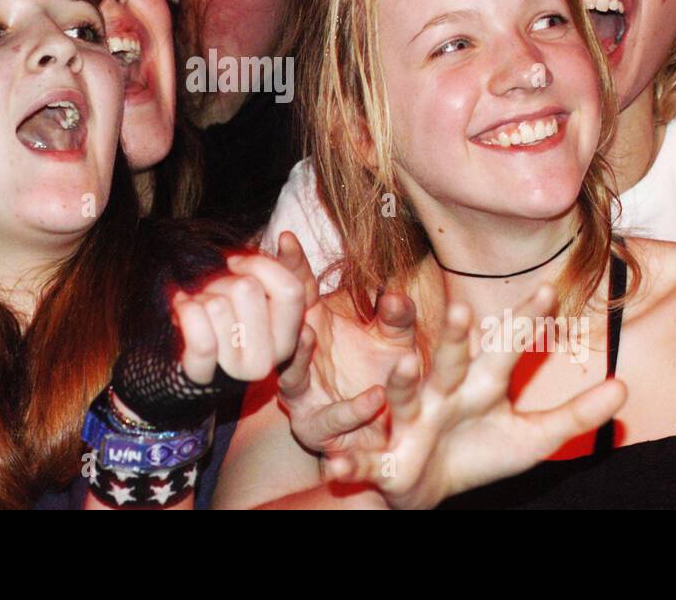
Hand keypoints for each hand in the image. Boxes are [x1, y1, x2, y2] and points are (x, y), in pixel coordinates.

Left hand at [171, 245, 308, 385]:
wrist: (181, 363)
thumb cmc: (223, 322)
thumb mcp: (258, 296)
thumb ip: (280, 268)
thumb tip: (286, 237)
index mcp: (288, 337)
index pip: (290, 290)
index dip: (259, 265)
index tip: (235, 264)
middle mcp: (269, 359)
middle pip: (248, 289)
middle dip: (222, 279)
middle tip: (213, 291)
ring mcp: (237, 372)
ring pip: (219, 306)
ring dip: (201, 296)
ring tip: (198, 305)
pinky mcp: (203, 377)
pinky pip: (200, 338)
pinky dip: (185, 310)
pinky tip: (181, 306)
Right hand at [279, 259, 419, 452]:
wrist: (383, 437)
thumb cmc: (382, 376)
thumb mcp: (396, 342)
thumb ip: (398, 318)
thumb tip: (396, 296)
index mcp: (315, 325)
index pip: (299, 290)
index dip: (291, 265)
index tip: (286, 237)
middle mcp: (300, 358)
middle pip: (285, 328)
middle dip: (277, 307)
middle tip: (283, 284)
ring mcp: (302, 394)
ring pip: (289, 374)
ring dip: (295, 355)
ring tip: (308, 333)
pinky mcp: (316, 429)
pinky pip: (330, 421)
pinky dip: (350, 411)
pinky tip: (375, 398)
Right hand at [324, 282, 625, 509]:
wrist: (426, 489)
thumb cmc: (479, 454)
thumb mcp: (532, 439)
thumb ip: (576, 415)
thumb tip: (624, 388)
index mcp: (478, 385)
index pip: (504, 348)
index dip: (524, 323)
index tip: (548, 291)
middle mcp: (441, 395)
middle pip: (450, 361)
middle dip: (454, 337)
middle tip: (466, 309)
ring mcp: (410, 424)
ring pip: (403, 397)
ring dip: (401, 382)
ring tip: (404, 365)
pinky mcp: (384, 461)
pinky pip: (364, 460)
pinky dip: (350, 462)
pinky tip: (340, 464)